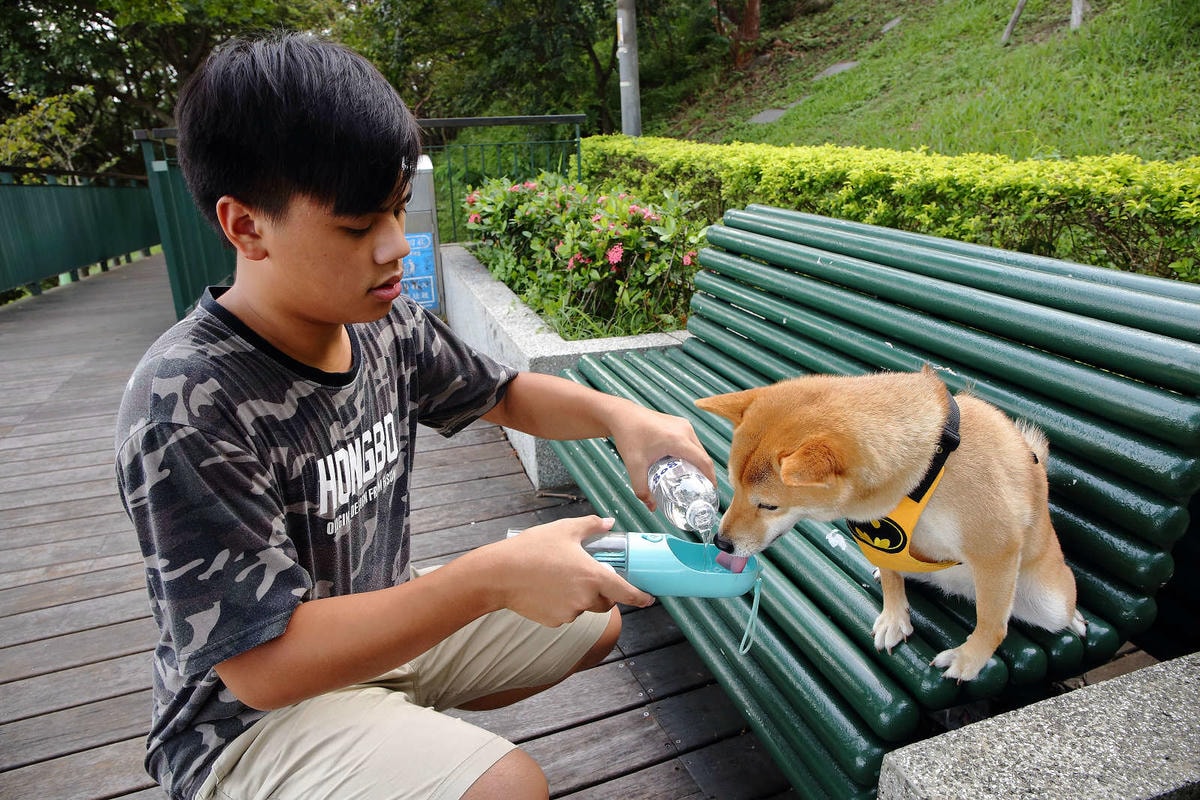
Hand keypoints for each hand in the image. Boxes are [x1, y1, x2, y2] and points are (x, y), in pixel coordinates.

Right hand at [485, 516, 653, 625]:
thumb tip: (608, 522)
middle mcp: (585, 598)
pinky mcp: (555, 621)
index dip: (640, 597)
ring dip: (580, 597)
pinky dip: (562, 604)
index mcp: (593, 576)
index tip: (649, 599)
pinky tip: (546, 589)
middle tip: (587, 575)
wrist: (500, 574)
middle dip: (603, 592)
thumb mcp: (564, 530)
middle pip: (605, 601)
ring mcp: (570, 612)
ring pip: (584, 607)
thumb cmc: (532, 548)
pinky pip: (566, 614)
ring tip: (559, 578)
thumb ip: (591, 527)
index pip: (626, 592)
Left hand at [608, 407, 715, 509]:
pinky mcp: (679, 423)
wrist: (622, 415)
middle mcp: (685, 430)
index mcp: (678, 440)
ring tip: (693, 479)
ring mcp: (683, 424)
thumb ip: (641, 489)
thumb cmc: (628, 436)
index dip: (711, 478)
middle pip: (703, 455)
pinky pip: (692, 441)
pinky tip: (684, 464)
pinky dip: (692, 454)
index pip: (703, 461)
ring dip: (698, 463)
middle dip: (705, 473)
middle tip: (701, 489)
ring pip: (698, 448)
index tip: (711, 491)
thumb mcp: (634, 465)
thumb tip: (651, 506)